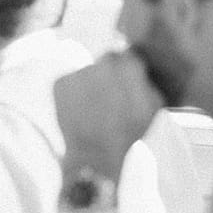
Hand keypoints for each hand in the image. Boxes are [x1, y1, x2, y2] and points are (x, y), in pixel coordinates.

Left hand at [54, 50, 163, 183]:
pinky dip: (72, 93)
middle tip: (109, 97)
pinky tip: (79, 112)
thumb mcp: (152, 107)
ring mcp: (79, 71)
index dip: (128, 71)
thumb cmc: (128, 133)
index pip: (128, 56)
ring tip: (93, 110)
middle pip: (107, 60)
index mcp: (129, 67)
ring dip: (91, 84)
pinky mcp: (59, 82)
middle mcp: (102, 63)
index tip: (126, 84)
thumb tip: (140, 66)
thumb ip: (149, 81)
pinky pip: (69, 82)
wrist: (95, 155)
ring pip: (87, 71)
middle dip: (109, 73)